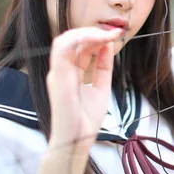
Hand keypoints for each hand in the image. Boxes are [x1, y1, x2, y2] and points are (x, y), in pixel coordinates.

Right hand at [46, 27, 121, 153]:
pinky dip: (79, 39)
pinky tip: (98, 40)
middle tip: (114, 32)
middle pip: (72, 40)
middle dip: (93, 32)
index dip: (97, 37)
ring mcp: (57, 73)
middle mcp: (61, 70)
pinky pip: (62, 49)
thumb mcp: (101, 87)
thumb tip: (108, 44)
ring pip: (64, 40)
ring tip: (106, 35)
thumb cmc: (86, 119)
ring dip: (86, 33)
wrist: (77, 141)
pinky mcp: (57, 77)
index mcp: (70, 72)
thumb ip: (103, 66)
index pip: (80, 47)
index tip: (116, 35)